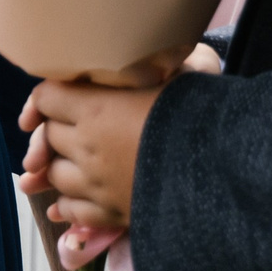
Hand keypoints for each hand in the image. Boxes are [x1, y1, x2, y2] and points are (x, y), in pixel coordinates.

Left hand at [19, 46, 223, 230]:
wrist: (225, 171)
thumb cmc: (200, 115)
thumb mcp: (175, 75)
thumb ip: (149, 66)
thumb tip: (148, 56)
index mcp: (96, 109)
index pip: (46, 97)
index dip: (47, 95)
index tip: (52, 97)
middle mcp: (88, 148)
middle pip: (49, 136)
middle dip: (57, 128)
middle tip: (75, 124)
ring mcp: (97, 185)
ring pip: (56, 175)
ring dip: (60, 167)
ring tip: (73, 161)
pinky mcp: (112, 214)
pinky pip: (73, 210)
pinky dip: (68, 204)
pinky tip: (70, 200)